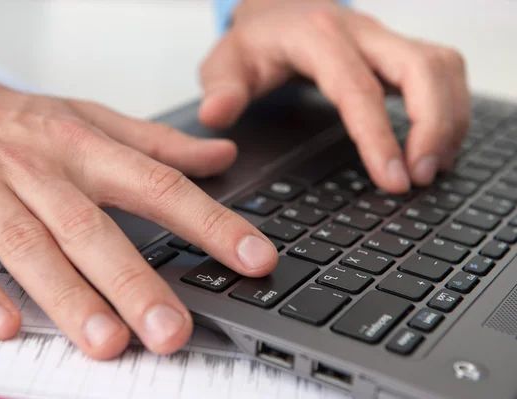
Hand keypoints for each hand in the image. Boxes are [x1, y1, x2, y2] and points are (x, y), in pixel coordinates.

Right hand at [0, 78, 277, 358]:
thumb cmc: (11, 118)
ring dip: (67, 295)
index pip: (159, 184)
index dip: (210, 222)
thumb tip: (219, 155)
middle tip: (171, 329)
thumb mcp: (87, 118)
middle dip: (134, 281)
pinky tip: (6, 324)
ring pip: (29, 245)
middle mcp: (39, 169)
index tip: (252, 258)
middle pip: (92, 227)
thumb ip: (155, 143)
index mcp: (83, 147)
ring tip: (106, 341)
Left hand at [199, 0, 469, 192]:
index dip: (379, 136)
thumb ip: (221, 90)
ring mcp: (384, 39)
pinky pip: (442, 71)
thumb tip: (217, 116)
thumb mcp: (226, 63)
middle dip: (434, 125)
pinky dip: (450, 108)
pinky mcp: (397, 51)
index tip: (393, 180)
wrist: (278, 10)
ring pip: (442, 66)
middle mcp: (361, 32)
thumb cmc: (255, 42)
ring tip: (434, 168)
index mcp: (317, 37)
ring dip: (450, 118)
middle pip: (422, 67)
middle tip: (422, 177)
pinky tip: (437, 145)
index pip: (358, 88)